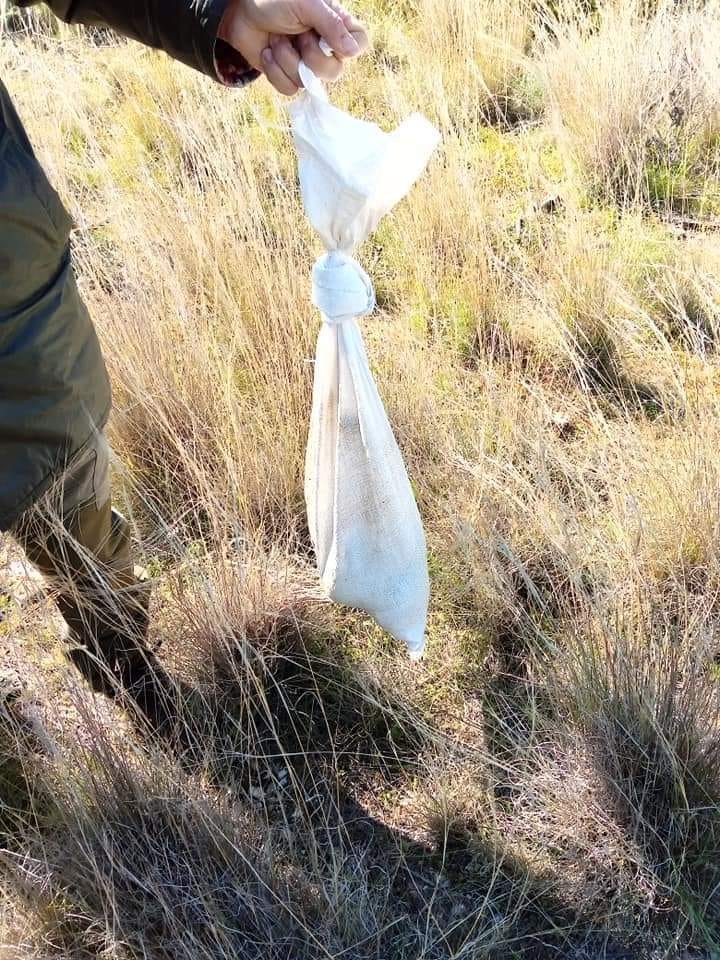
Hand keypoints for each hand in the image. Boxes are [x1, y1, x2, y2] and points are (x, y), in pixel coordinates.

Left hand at [219, 0, 368, 95]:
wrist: (239, 12)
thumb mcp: (305, 4)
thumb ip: (330, 24)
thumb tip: (353, 51)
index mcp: (334, 25)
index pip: (360, 44)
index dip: (348, 49)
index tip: (329, 40)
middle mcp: (324, 46)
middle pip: (334, 72)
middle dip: (310, 58)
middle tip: (297, 36)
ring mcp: (305, 63)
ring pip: (308, 83)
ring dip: (286, 60)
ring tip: (275, 39)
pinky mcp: (286, 75)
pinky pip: (289, 89)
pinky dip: (274, 71)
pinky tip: (267, 52)